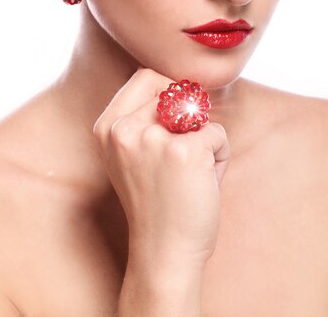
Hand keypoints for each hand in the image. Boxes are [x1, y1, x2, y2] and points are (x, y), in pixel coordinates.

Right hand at [93, 67, 229, 269]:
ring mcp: (154, 139)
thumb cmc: (155, 202)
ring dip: (204, 137)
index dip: (168, 91)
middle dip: (189, 113)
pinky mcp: (186, 151)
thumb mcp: (131, 155)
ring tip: (192, 171)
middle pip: (174, 88)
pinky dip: (219, 155)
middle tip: (184, 149)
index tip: (174, 120)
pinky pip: (217, 134)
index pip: (145, 76)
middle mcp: (125, 129)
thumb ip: (145, 120)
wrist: (164, 252)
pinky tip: (204, 182)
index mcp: (108, 128)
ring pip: (199, 112)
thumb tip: (185, 87)